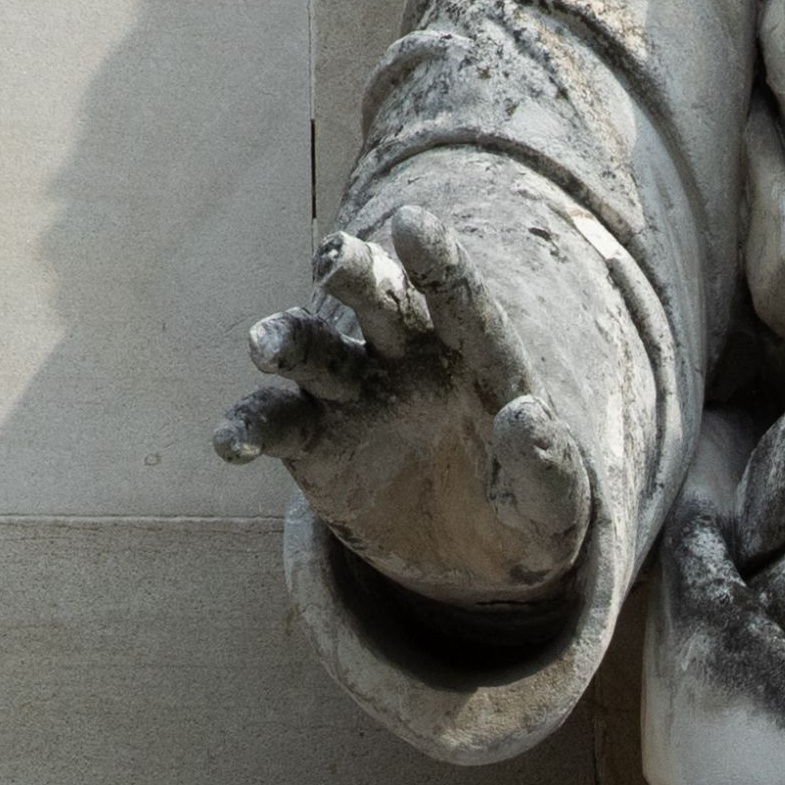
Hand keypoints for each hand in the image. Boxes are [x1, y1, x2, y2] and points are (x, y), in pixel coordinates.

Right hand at [215, 206, 593, 608]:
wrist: (479, 560)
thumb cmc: (528, 516)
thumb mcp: (553, 506)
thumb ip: (546, 464)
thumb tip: (527, 416)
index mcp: (477, 359)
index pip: (462, 304)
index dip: (439, 265)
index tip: (413, 224)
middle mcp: (408, 359)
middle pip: (379, 304)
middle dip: (355, 275)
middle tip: (333, 259)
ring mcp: (355, 395)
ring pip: (316, 351)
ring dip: (289, 342)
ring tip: (267, 348)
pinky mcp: (315, 443)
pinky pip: (277, 425)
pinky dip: (250, 428)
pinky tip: (230, 443)